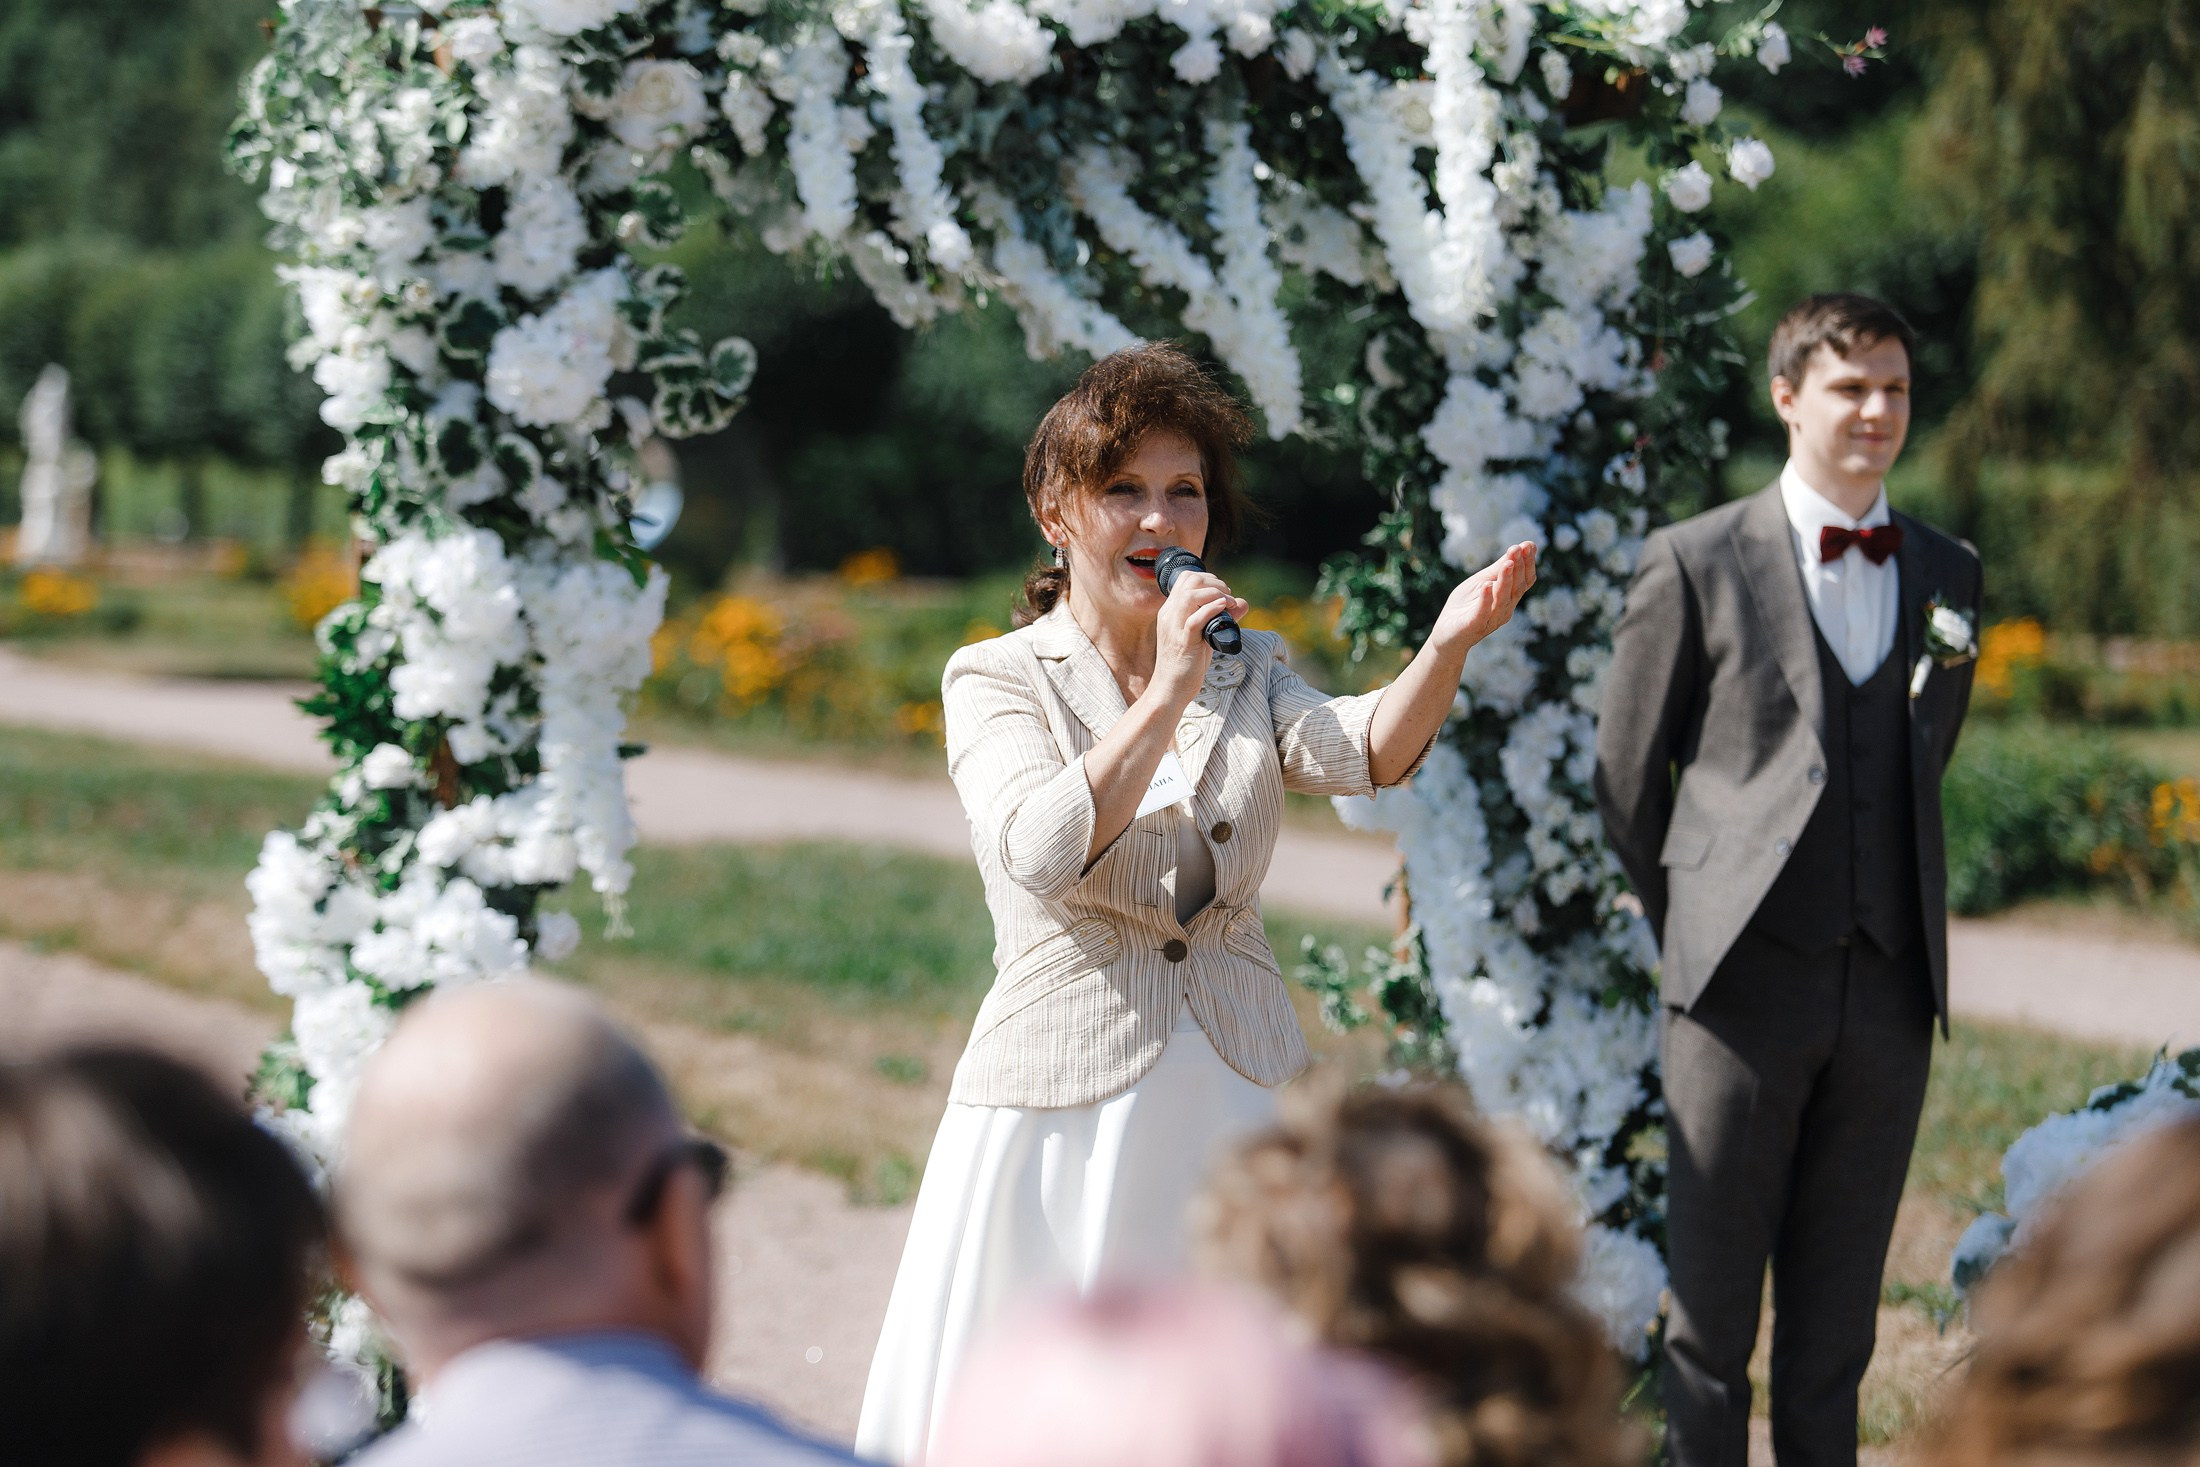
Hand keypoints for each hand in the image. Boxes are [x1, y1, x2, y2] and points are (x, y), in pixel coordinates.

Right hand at [1152, 568, 1247, 705]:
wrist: (1170, 689)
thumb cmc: (1187, 664)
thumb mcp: (1203, 636)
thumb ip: (1220, 618)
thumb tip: (1242, 603)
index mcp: (1171, 611)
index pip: (1185, 578)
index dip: (1208, 578)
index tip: (1223, 591)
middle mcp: (1169, 615)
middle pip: (1189, 581)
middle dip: (1214, 582)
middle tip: (1228, 596)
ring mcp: (1174, 628)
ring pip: (1191, 595)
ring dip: (1215, 593)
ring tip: (1229, 603)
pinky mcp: (1183, 643)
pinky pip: (1195, 620)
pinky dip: (1212, 609)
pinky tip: (1225, 608)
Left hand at [1432, 542, 1537, 653]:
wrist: (1446, 634)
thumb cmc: (1466, 606)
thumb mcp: (1481, 581)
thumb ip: (1498, 568)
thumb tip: (1519, 547)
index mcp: (1509, 597)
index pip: (1524, 580)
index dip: (1528, 563)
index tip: (1529, 545)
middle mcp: (1504, 609)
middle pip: (1517, 587)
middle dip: (1519, 566)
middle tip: (1518, 548)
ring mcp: (1491, 619)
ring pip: (1502, 598)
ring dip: (1506, 580)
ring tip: (1508, 563)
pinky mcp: (1474, 625)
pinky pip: (1482, 612)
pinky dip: (1485, 599)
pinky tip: (1486, 585)